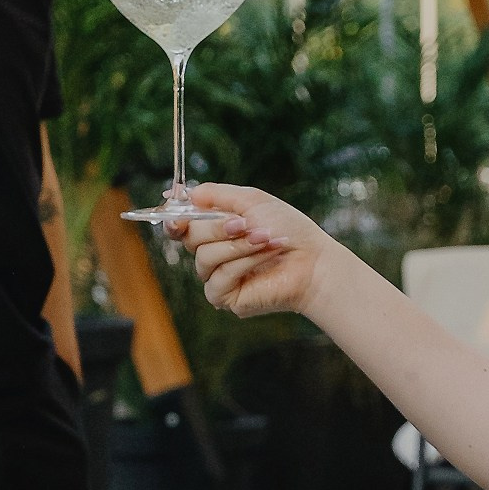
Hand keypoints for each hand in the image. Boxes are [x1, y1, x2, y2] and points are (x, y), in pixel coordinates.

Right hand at [175, 183, 331, 321]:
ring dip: (237, 245)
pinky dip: (243, 263)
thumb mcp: (252, 201)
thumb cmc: (288, 229)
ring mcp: (216, 276)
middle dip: (216, 228)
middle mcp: (212, 254)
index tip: (177, 211)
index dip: (175, 219)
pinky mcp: (225, 297)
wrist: (313, 260)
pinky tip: (265, 256)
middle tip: (245, 224)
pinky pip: (218, 277)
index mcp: (215, 230)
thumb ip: (217, 194)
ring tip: (266, 239)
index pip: (181, 226)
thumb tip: (186, 192)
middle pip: (189, 238)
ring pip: (203, 257)